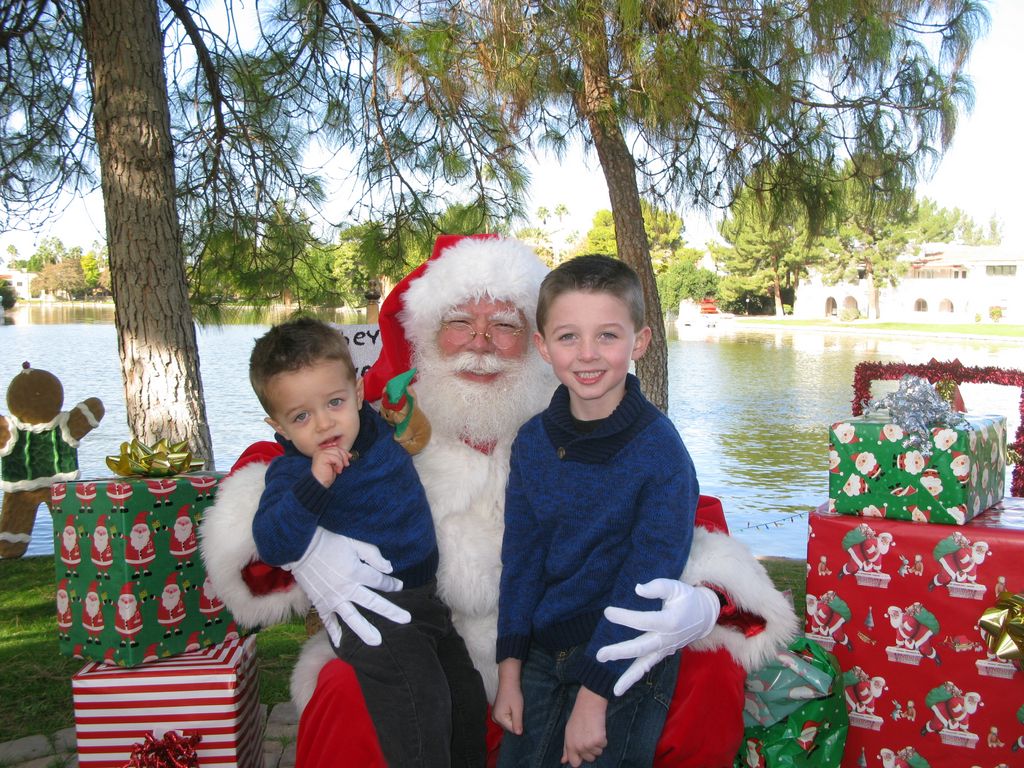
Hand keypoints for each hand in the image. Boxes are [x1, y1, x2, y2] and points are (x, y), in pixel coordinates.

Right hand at [283, 528, 410, 645]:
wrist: (300, 547)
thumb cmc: (329, 542)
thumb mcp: (354, 542)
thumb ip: (373, 554)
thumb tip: (389, 568)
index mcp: (357, 572)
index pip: (380, 581)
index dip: (391, 584)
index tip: (399, 586)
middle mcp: (347, 589)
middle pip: (373, 603)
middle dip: (391, 611)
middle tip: (406, 619)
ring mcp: (333, 599)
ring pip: (352, 618)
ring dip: (365, 630)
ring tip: (377, 642)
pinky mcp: (321, 604)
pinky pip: (329, 621)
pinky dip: (334, 632)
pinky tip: (341, 644)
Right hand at [311, 446, 350, 487]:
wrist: (320, 484)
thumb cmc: (326, 476)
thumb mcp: (334, 465)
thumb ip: (338, 458)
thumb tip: (348, 454)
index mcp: (321, 452)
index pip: (335, 447)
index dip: (343, 451)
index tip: (350, 456)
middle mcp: (319, 451)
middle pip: (336, 449)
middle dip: (344, 456)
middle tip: (347, 464)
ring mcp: (320, 453)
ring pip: (337, 452)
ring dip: (341, 462)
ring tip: (339, 469)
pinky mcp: (322, 457)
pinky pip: (336, 458)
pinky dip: (339, 465)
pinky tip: (337, 471)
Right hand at [492, 659, 523, 734]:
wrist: (508, 682)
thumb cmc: (513, 694)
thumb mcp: (518, 709)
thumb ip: (517, 722)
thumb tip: (518, 734)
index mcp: (498, 718)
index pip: (511, 729)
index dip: (518, 723)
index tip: (520, 713)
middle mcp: (494, 718)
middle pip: (509, 727)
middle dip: (515, 721)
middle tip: (518, 710)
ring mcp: (495, 715)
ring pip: (508, 723)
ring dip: (513, 718)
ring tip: (515, 708)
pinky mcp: (497, 712)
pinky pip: (506, 719)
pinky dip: (511, 715)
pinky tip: (513, 708)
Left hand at [561, 688, 606, 765]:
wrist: (589, 704)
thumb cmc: (579, 717)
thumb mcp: (568, 732)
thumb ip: (566, 748)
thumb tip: (563, 761)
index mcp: (570, 745)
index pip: (575, 763)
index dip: (580, 758)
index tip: (583, 751)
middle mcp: (579, 746)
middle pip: (589, 759)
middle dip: (591, 750)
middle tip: (588, 735)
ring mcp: (589, 744)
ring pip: (598, 752)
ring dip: (597, 744)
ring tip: (593, 730)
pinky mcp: (599, 740)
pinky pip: (604, 745)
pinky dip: (603, 738)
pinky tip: (598, 728)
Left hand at [596, 579, 719, 695]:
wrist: (705, 616)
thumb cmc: (687, 598)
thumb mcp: (675, 587)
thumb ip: (657, 587)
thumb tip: (637, 589)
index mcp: (670, 621)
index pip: (644, 621)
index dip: (625, 617)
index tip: (607, 612)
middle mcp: (667, 639)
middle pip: (641, 648)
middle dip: (620, 652)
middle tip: (600, 655)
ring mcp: (665, 649)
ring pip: (645, 665)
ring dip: (628, 676)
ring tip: (614, 689)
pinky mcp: (663, 654)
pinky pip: (648, 666)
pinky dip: (635, 677)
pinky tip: (621, 687)